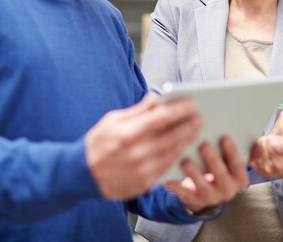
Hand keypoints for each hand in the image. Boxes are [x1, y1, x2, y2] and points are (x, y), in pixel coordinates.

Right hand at [85, 93, 202, 199]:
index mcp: (127, 133)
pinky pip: (167, 167)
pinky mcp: (144, 183)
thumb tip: (156, 98)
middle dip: (189, 125)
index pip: (161, 118)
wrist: (81, 175)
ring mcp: (142, 170)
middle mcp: (137, 153)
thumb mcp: (111, 120)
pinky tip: (184, 147)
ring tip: (196, 130)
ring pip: (173, 152)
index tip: (192, 102)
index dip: (180, 109)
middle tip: (200, 116)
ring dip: (188, 140)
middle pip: (172, 136)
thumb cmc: (97, 143)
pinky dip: (178, 156)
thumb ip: (137, 111)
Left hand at [165, 137, 248, 213]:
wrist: (208, 190)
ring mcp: (211, 196)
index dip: (232, 151)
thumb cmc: (220, 164)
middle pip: (220, 174)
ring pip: (202, 185)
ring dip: (193, 173)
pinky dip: (176, 187)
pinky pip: (184, 195)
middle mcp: (228, 189)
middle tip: (204, 145)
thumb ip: (236, 147)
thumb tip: (243, 129)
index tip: (225, 137)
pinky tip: (168, 180)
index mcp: (239, 177)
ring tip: (185, 161)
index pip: (237, 164)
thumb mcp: (231, 159)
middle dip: (212, 159)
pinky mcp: (195, 201)